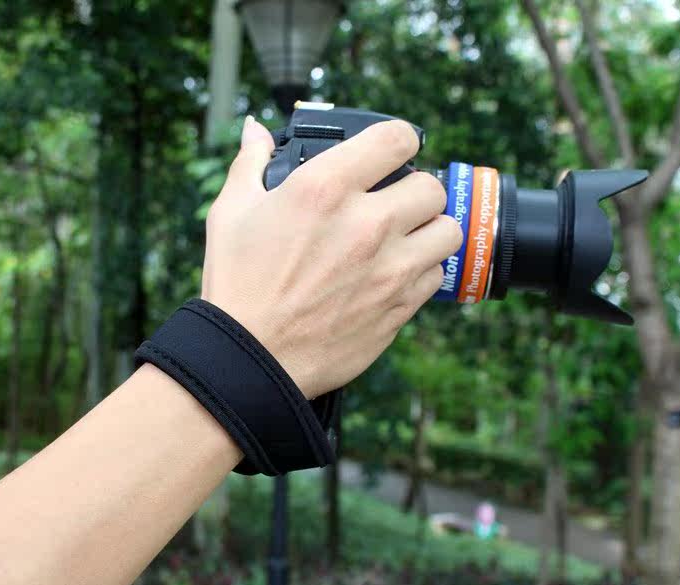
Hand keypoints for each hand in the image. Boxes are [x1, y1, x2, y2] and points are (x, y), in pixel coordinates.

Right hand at [202, 115, 460, 398]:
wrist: (250, 359)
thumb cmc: (237, 285)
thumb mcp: (231, 213)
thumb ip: (251, 163)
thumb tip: (255, 129)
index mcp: (325, 189)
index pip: (397, 138)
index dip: (400, 139)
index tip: (394, 150)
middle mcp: (367, 224)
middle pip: (432, 187)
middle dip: (416, 188)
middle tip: (395, 201)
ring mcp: (389, 269)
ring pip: (448, 231)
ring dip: (429, 229)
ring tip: (405, 237)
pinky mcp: (398, 307)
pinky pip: (436, 276)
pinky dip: (422, 271)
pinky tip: (395, 274)